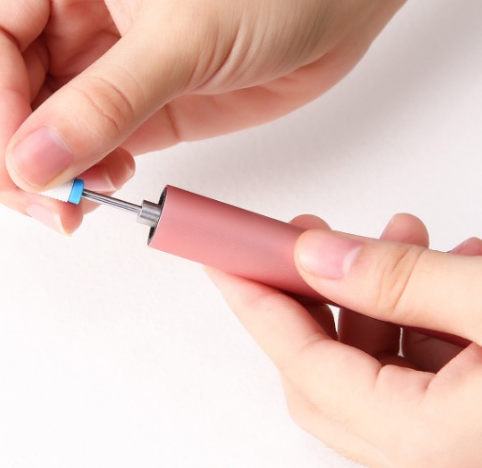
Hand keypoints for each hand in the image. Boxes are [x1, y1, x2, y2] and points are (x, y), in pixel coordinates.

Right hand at [0, 0, 385, 231]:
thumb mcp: (184, 34)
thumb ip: (104, 103)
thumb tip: (29, 162)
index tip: (15, 159)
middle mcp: (77, 7)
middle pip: (2, 84)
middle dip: (10, 148)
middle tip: (42, 201)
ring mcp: (110, 57)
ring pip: (43, 120)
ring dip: (48, 168)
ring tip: (78, 203)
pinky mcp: (144, 96)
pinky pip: (92, 140)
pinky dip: (88, 170)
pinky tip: (107, 183)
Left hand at [208, 215, 481, 467]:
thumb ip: (400, 280)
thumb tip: (318, 257)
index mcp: (423, 438)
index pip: (302, 362)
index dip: (257, 301)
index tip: (227, 259)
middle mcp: (432, 456)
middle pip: (324, 370)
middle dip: (311, 293)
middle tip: (300, 242)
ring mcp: (451, 443)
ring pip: (375, 364)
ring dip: (376, 294)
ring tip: (400, 238)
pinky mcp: (470, 422)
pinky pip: (418, 370)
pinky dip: (417, 316)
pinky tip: (440, 273)